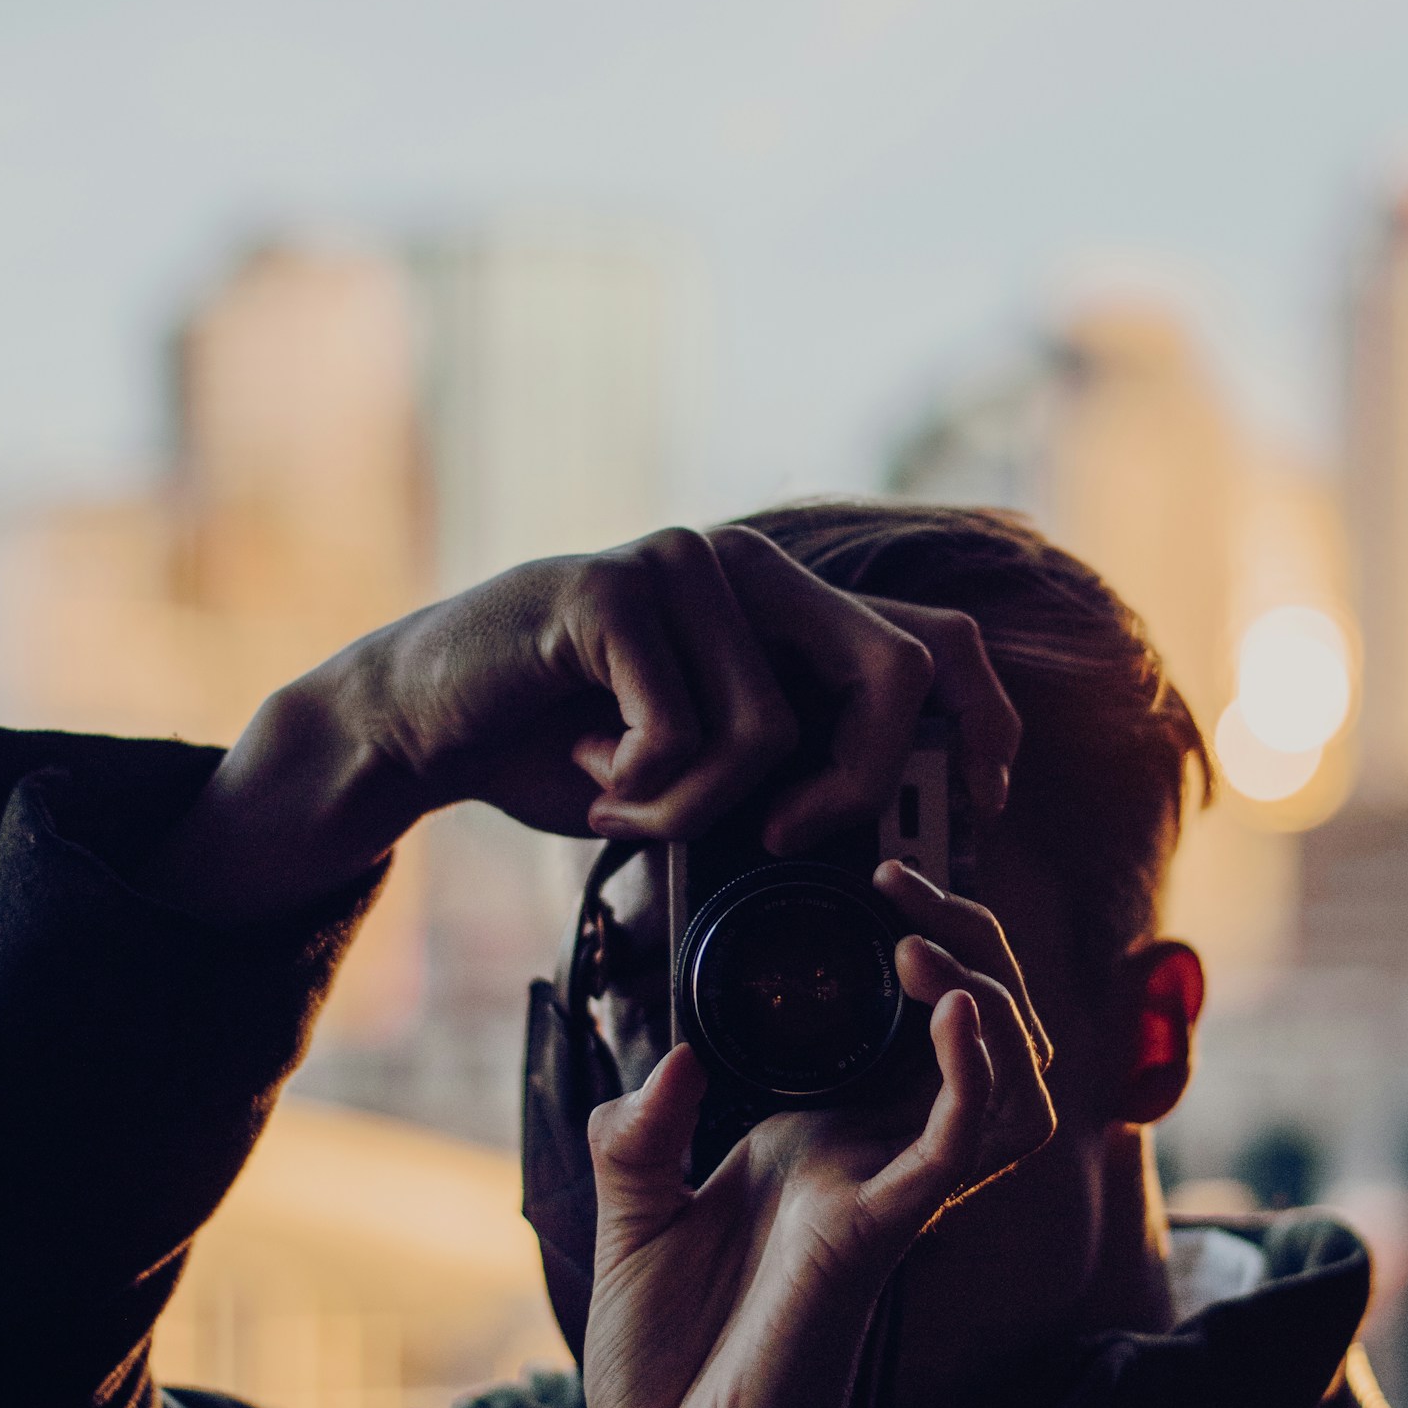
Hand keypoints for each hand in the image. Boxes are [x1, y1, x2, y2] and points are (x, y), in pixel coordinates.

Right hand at [149, 525, 1020, 918]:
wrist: (425, 723)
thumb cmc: (568, 753)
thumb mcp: (702, 775)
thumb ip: (789, 780)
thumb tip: (901, 845)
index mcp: (790, 603)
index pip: (939, 642)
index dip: (982, 727)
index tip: (973, 814)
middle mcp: (753, 564)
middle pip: (895, 673)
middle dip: (856, 785)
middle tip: (782, 840)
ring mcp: (687, 562)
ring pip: (771, 733)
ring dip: (697, 809)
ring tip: (630, 805)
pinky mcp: (617, 588)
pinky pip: (683, 731)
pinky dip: (642, 790)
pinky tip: (589, 775)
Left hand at [582, 865, 1055, 1407]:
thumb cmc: (668, 1379)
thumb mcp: (626, 1226)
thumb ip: (643, 1134)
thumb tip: (669, 1056)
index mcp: (815, 1148)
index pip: (897, 1026)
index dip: (912, 942)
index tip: (871, 876)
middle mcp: (869, 1162)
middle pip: (975, 1028)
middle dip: (964, 938)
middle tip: (908, 880)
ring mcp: (887, 1196)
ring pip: (1006, 1079)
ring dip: (984, 994)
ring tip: (928, 938)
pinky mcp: (884, 1236)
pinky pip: (964, 1143)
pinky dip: (976, 1069)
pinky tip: (952, 1007)